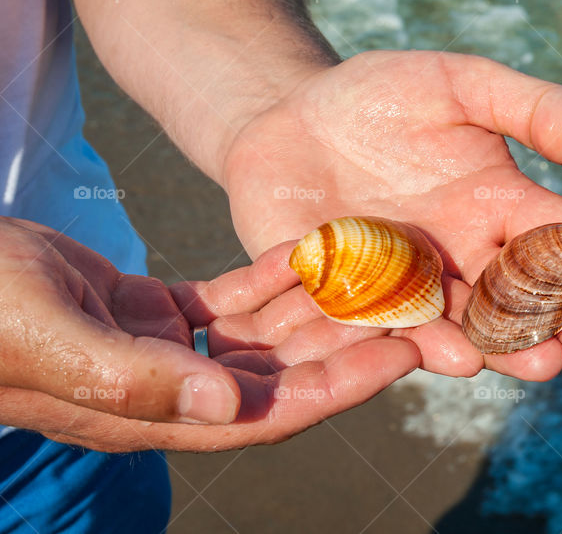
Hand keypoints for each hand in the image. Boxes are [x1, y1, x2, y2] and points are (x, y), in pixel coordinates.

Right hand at [0, 217, 418, 451]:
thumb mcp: (49, 339)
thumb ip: (135, 378)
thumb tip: (228, 404)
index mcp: (149, 412)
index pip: (268, 410)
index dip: (340, 386)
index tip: (401, 352)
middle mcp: (168, 388)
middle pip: (280, 373)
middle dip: (344, 344)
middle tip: (409, 310)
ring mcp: (161, 349)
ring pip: (259, 335)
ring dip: (312, 308)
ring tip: (370, 277)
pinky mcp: (150, 310)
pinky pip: (224, 299)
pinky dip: (262, 279)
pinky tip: (302, 253)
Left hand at [222, 51, 561, 380]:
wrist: (288, 119)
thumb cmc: (378, 97)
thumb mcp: (457, 83)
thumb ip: (528, 106)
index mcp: (500, 206)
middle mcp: (466, 257)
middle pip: (525, 298)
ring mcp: (412, 287)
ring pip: (467, 326)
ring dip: (505, 348)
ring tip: (541, 363)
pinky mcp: (355, 304)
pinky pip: (391, 329)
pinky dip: (422, 344)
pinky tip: (453, 357)